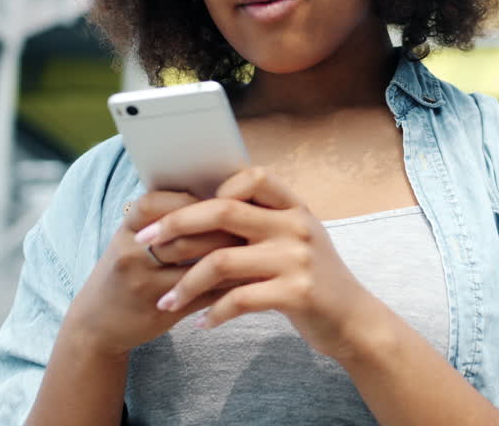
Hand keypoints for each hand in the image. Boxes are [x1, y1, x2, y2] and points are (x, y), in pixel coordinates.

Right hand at [61, 189, 242, 358]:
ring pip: (199, 267)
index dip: (195, 201)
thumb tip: (219, 189)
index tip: (224, 199)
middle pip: (186, 236)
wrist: (97, 322)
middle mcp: (131, 254)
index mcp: (128, 229)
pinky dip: (231, 286)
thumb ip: (168, 216)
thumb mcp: (135, 238)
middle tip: (255, 224)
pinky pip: (205, 296)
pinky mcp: (161, 311)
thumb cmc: (128, 268)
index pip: (159, 203)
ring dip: (233, 258)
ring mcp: (144, 285)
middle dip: (224, 230)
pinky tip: (251, 279)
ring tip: (259, 248)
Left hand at [139, 168, 385, 360]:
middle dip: (175, 224)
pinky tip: (201, 323)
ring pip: (222, 260)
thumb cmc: (315, 280)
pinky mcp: (296, 293)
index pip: (251, 176)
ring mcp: (297, 259)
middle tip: (143, 242)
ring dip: (185, 283)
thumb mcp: (296, 241)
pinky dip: (213, 313)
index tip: (182, 209)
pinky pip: (239, 299)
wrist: (355, 321)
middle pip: (222, 211)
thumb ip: (261, 224)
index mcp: (294, 208)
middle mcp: (296, 226)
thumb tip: (202, 212)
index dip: (211, 188)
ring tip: (166, 301)